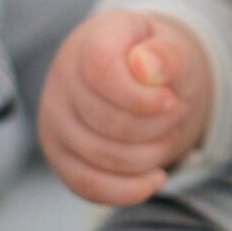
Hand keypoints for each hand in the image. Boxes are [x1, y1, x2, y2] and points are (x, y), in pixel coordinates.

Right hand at [37, 8, 213, 205]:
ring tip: (166, 135)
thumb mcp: (173, 46)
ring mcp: (55, 121)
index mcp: (91, 41)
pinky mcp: (59, 156)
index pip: (103, 72)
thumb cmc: (157, 59)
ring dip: (150, 156)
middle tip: (176, 114)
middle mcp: (62, 80)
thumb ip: (166, 54)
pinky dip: (129, 190)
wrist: (142, 76)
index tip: (171, 100)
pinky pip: (89, 187)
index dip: (142, 97)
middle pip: (111, 124)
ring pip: (104, 158)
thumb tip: (147, 66)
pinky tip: (155, 177)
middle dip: (158, 127)